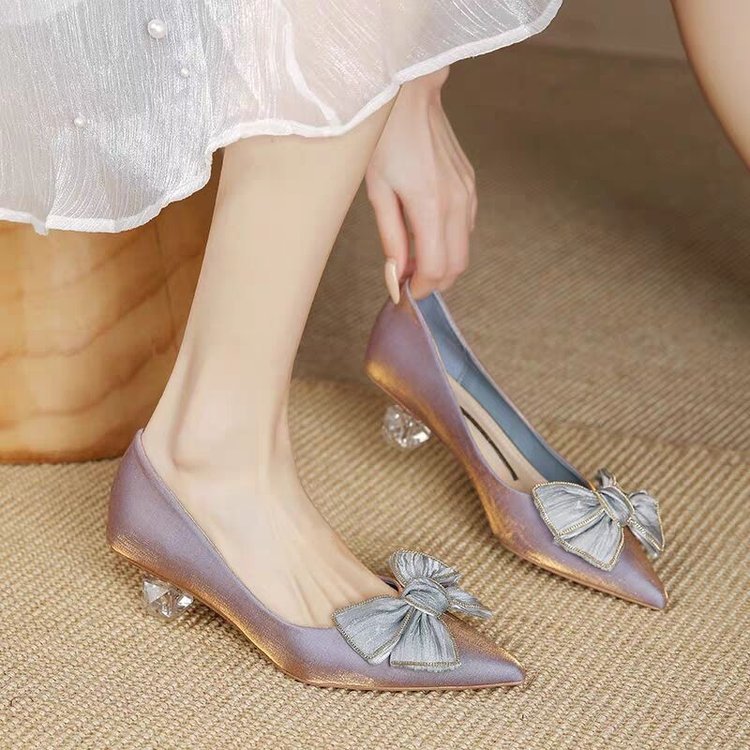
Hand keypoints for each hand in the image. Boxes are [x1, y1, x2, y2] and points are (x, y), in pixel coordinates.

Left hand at [365, 67, 476, 300]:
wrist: (412, 98)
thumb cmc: (385, 141)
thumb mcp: (378, 191)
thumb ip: (391, 237)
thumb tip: (397, 273)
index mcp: (430, 206)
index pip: (436, 269)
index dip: (421, 288)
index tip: (405, 290)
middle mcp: (457, 203)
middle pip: (457, 266)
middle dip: (435, 282)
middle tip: (409, 280)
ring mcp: (468, 193)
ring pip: (464, 250)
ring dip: (442, 263)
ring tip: (413, 256)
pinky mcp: (470, 185)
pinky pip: (466, 228)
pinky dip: (449, 242)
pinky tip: (426, 234)